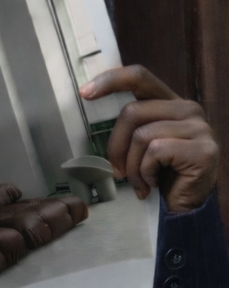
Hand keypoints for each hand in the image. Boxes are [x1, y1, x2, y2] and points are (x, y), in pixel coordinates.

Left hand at [80, 65, 218, 212]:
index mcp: (172, 104)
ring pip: (141, 136)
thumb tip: (92, 106)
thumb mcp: (142, 146)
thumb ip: (130, 126)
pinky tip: (153, 186)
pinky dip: (146, 173)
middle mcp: (188, 109)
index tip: (84, 93)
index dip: (111, 81)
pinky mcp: (202, 150)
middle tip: (118, 172)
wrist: (186, 210)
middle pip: (132, 112)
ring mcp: (199, 128)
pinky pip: (155, 152)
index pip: (140, 77)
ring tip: (141, 183)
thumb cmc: (160, 177)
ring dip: (133, 167)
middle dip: (115, 147)